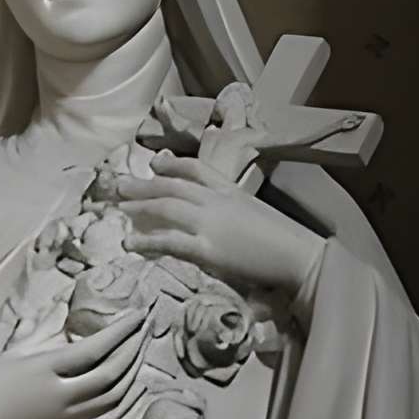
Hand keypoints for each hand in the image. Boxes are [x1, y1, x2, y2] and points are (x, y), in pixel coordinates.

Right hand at [0, 309, 148, 418]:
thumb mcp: (12, 353)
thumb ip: (43, 332)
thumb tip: (65, 309)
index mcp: (44, 371)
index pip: (94, 348)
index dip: (121, 331)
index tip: (138, 314)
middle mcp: (61, 398)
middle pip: (111, 372)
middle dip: (134, 347)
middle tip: (147, 327)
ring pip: (115, 396)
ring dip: (134, 371)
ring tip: (142, 349)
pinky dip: (128, 402)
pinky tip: (137, 385)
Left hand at [116, 158, 318, 308]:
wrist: (300, 255)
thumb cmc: (286, 242)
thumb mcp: (257, 215)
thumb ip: (237, 212)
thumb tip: (226, 223)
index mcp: (232, 190)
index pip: (197, 168)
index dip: (173, 164)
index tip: (155, 162)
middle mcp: (217, 201)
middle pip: (173, 184)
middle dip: (144, 183)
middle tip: (119, 184)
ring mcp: (211, 223)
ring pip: (166, 206)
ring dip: (139, 204)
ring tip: (118, 205)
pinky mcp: (208, 249)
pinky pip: (170, 241)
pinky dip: (147, 241)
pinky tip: (130, 242)